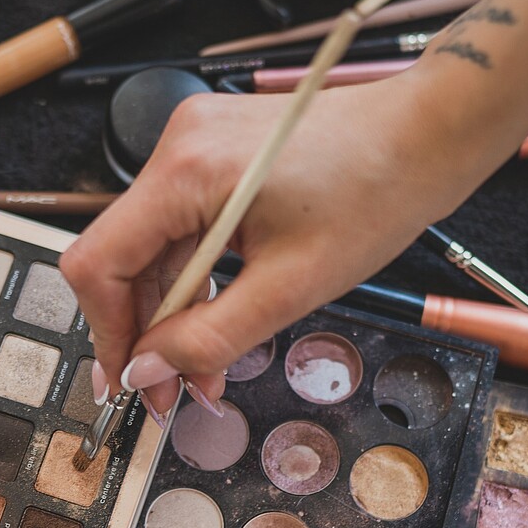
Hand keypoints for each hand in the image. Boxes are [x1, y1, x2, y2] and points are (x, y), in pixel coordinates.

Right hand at [59, 75, 477, 422]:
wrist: (427, 134)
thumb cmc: (375, 194)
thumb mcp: (292, 288)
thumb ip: (209, 336)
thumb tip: (146, 373)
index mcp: (186, 171)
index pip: (100, 263)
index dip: (108, 333)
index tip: (129, 385)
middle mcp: (176, 146)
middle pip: (122, 257)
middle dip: (144, 332)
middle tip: (171, 393)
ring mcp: (193, 145)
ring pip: (152, 246)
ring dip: (172, 311)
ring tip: (202, 369)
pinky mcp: (214, 153)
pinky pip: (181, 225)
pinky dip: (195, 276)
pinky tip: (217, 318)